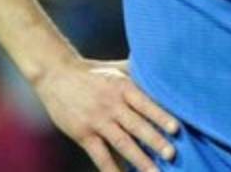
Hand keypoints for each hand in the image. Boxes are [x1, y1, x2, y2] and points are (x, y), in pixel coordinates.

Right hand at [33, 57, 178, 171]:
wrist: (55, 74)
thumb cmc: (92, 72)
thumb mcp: (116, 68)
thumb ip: (138, 72)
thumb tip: (164, 70)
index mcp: (121, 87)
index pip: (144, 103)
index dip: (160, 116)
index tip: (176, 129)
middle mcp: (110, 104)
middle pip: (136, 126)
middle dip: (155, 141)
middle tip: (172, 154)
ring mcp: (96, 121)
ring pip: (121, 143)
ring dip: (139, 159)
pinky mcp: (82, 134)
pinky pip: (99, 155)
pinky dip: (111, 169)